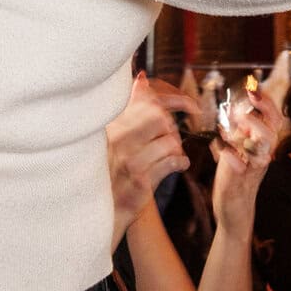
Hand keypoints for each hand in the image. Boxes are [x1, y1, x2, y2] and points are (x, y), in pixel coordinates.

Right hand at [108, 74, 185, 239]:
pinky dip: (180, 162)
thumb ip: (129, 109)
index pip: (147, 101)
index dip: (175, 99)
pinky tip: (177, 166)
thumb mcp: (113, 137)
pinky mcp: (139, 182)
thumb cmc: (110, 170)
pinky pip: (172, 162)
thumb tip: (141, 78)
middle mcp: (117, 140)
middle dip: (173, 128)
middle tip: (173, 138)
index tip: (193, 106)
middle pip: (160, 118)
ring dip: (176, 148)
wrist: (98, 211)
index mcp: (111, 125)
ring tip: (172, 155)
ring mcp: (127, 160)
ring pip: (169, 141)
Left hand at [208, 86, 280, 235]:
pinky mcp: (240, 182)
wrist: (235, 210)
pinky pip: (240, 167)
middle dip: (264, 110)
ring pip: (263, 147)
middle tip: (251, 96)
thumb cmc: (236, 178)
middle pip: (273, 129)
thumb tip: (236, 107)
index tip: (255, 88)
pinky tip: (218, 147)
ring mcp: (253, 169)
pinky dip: (230, 155)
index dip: (266, 103)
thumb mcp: (239, 150)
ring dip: (251, 129)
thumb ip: (240, 132)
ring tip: (236, 119)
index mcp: (262, 146)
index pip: (273, 119)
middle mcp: (262, 155)